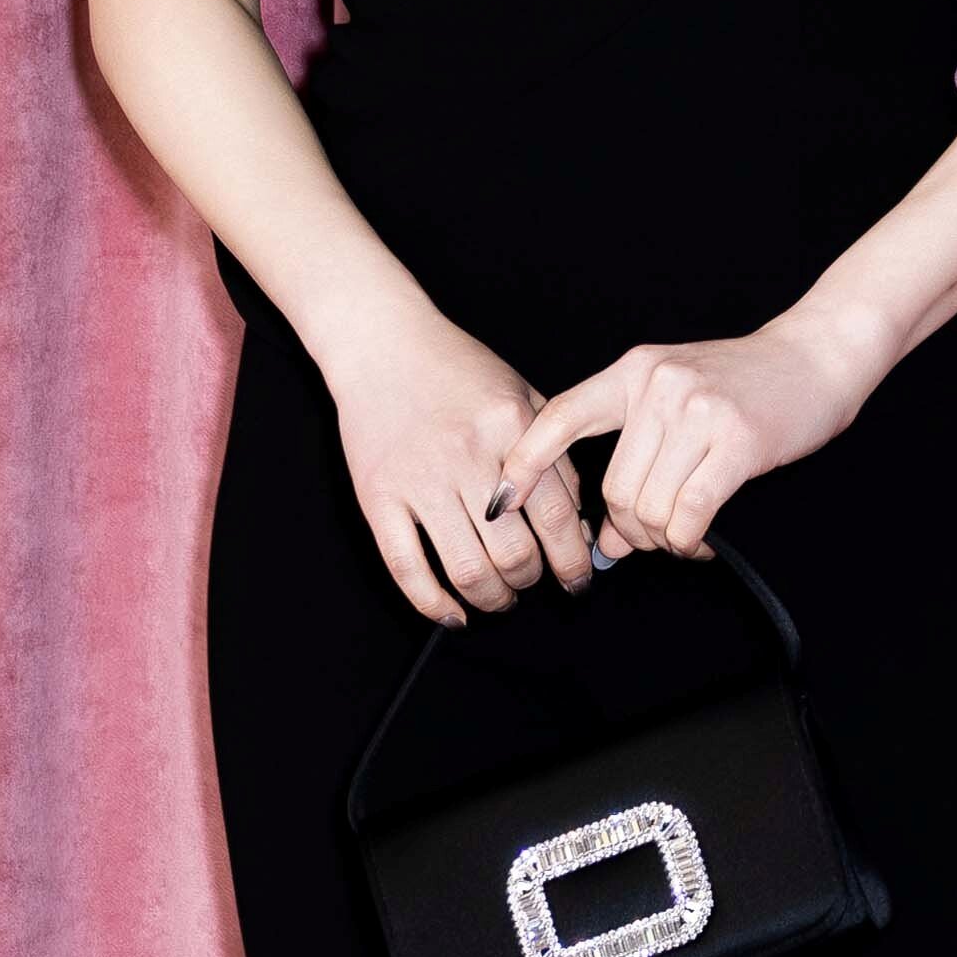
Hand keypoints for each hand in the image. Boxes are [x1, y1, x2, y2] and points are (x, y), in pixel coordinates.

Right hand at [324, 299, 608, 628]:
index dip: (573, 562)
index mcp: (511, 429)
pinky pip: (407, 567)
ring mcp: (418, 479)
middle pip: (514, 553)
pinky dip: (432, 603)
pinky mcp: (377, 496)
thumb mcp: (523, 396)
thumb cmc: (458, 368)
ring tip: (498, 597)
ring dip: (491, 598)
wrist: (382, 343)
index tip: (577, 580)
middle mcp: (467, 456)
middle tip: (531, 584)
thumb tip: (579, 526)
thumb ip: (555, 456)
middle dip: (530, 582)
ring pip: (467, 569)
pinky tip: (453, 614)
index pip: (557, 517)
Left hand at [493, 315, 871, 563]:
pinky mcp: (735, 440)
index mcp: (635, 371)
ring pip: (647, 507)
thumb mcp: (678, 403)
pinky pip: (688, 513)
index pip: (562, 417)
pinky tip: (698, 538)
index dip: (524, 463)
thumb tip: (605, 541)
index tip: (499, 500)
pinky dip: (687, 539)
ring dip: (661, 537)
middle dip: (628, 529)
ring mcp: (696, 410)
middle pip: (613, 488)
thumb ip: (637, 458)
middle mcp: (658, 385)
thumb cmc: (746, 385)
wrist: (818, 357)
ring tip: (681, 533)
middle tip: (653, 537)